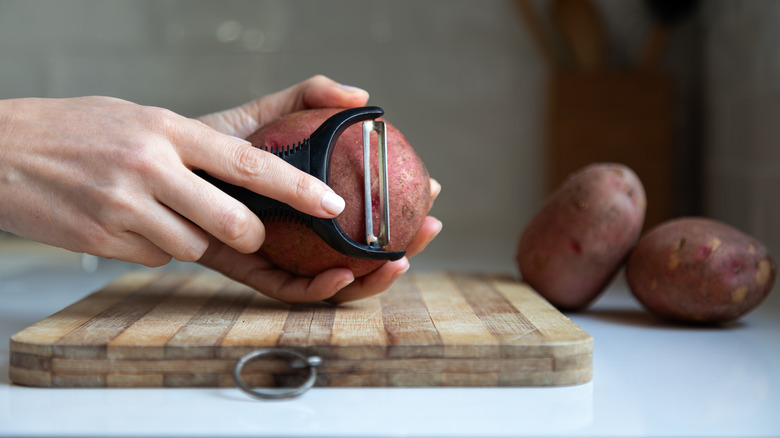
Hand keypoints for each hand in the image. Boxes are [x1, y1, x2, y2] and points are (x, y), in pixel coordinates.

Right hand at [0, 81, 348, 267]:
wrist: (3, 149)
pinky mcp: (104, 242)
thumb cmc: (87, 130)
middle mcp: (152, 166)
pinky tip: (128, 220)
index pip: (249, 162)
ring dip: (191, 238)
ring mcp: (125, 207)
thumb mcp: (152, 117)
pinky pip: (158, 259)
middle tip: (243, 227)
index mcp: (171, 129)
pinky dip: (155, 246)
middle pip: (235, 223)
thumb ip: (213, 139)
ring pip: (195, 248)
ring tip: (157, 207)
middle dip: (250, 235)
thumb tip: (273, 160)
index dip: (297, 186)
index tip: (332, 204)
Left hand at [197, 75, 441, 303]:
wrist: (160, 166)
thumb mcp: (265, 114)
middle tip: (428, 230)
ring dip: (374, 278)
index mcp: (313, 204)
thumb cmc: (212, 143)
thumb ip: (309, 98)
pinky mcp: (251, 273)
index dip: (406, 204)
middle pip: (364, 250)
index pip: (370, 211)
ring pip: (338, 278)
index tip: (434, 190)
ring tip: (396, 261)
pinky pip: (291, 289)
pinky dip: (321, 288)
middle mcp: (304, 233)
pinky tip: (345, 274)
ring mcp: (282, 255)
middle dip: (404, 247)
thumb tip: (362, 96)